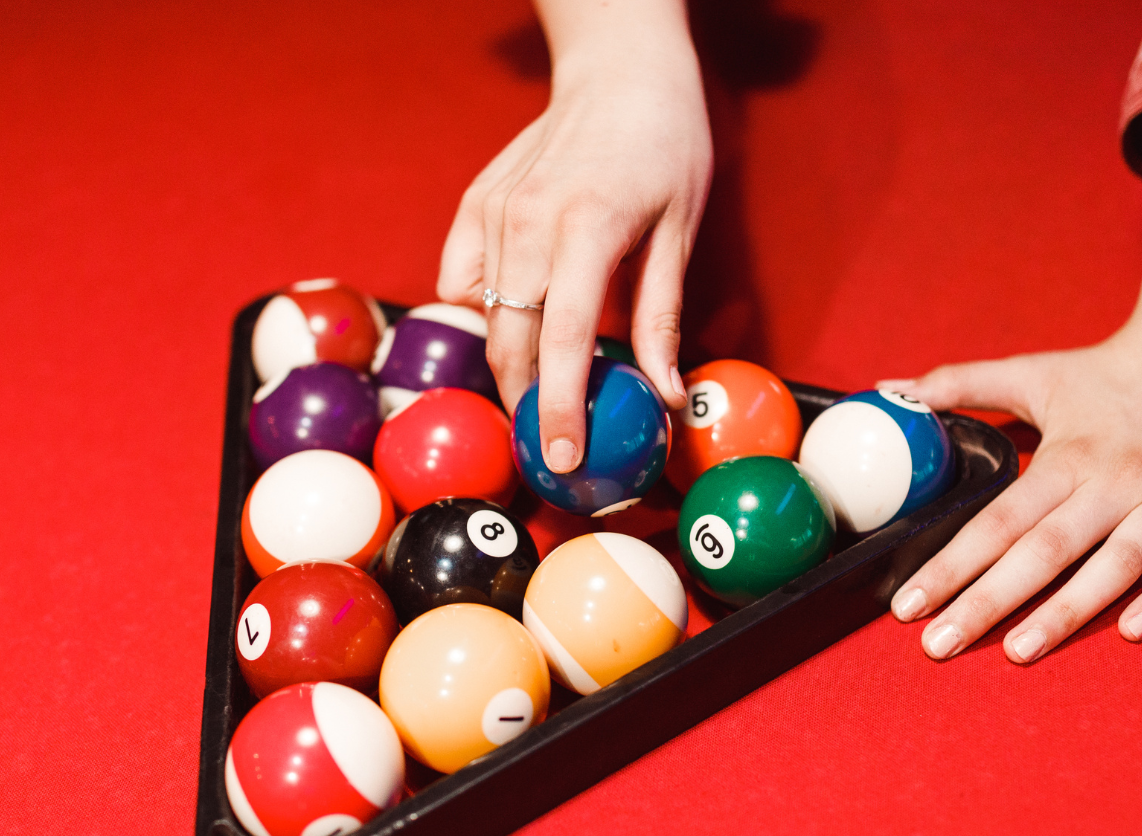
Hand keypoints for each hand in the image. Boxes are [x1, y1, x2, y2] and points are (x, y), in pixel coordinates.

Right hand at [437, 43, 709, 472]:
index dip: (562, 406)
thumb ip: (661, 318)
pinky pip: (460, 281)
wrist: (619, 72)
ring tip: (543, 380)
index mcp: (587, 227)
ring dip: (509, 359)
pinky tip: (519, 311)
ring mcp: (492, 212)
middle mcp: (528, 221)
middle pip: (510, 340)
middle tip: (553, 439)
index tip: (563, 458)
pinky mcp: (474, 205)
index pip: (564, 338)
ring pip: (483, 317)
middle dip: (526, 400)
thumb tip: (663, 395)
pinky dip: (485, 309)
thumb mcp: (680, 231)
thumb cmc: (665, 146)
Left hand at [879, 331, 1141, 662]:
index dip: (950, 565)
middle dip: (989, 601)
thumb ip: (960, 383)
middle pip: (1045, 550)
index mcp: (1069, 455)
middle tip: (939, 646)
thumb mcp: (1034, 372)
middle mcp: (1117, 479)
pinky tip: (1133, 630)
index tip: (907, 606)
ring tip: (1019, 651)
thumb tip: (889, 388)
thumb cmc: (1113, 371)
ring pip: (1119, 563)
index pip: (997, 521)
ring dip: (1069, 611)